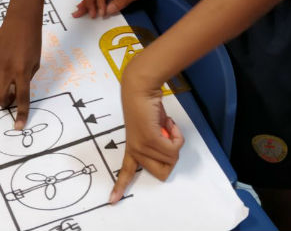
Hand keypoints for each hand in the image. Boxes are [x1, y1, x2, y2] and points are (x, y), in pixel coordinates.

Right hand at [0, 8, 40, 128]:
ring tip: (2, 86)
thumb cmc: (32, 41)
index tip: (18, 127)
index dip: (21, 114)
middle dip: (3, 103)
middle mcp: (7, 69)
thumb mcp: (35, 63)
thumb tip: (16, 92)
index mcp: (23, 71)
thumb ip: (26, 78)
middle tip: (9, 98)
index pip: (22, 98)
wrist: (21, 21)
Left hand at [109, 61, 183, 202]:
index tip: (112, 201)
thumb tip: (170, 148)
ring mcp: (142, 146)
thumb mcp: (153, 127)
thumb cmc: (146, 104)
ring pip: (172, 159)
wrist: (140, 89)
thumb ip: (159, 140)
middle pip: (163, 172)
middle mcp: (136, 150)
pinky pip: (174, 148)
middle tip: (169, 137)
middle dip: (173, 157)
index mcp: (132, 148)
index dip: (120, 187)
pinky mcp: (150, 140)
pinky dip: (177, 136)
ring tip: (166, 125)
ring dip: (176, 141)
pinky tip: (168, 122)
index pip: (126, 171)